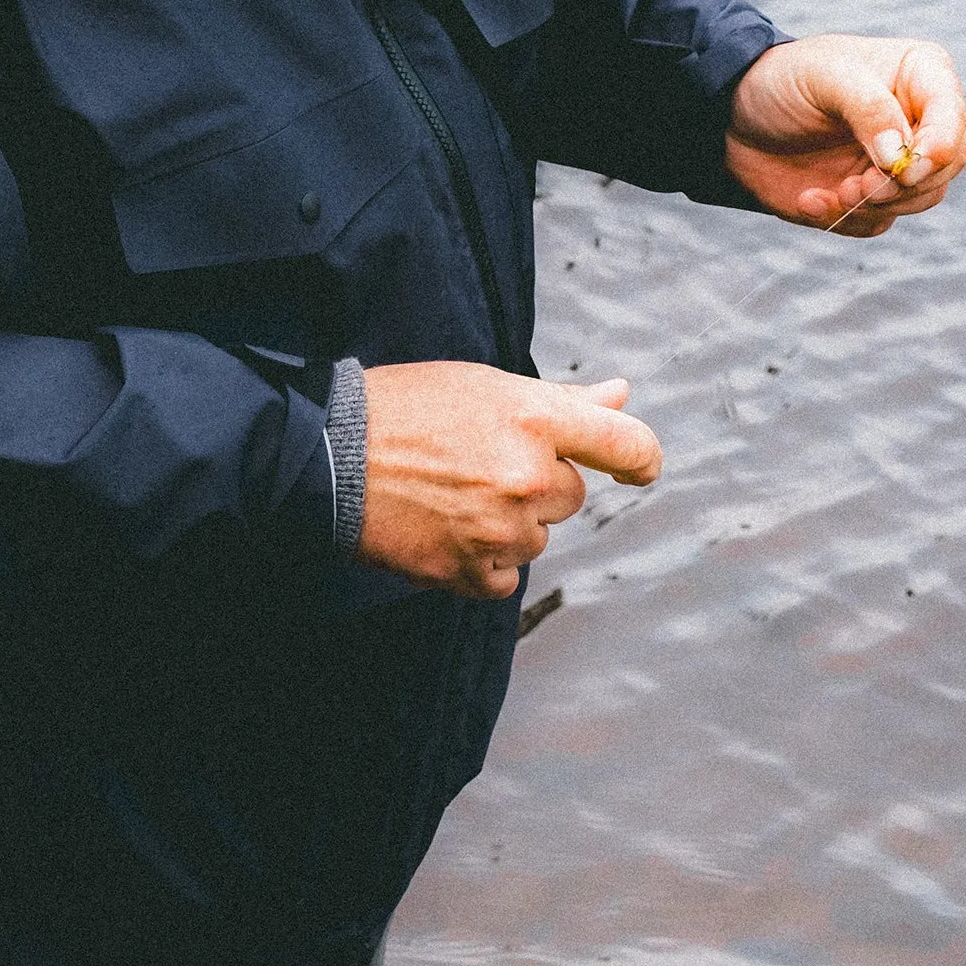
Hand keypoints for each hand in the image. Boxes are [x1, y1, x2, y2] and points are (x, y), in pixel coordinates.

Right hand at [357, 364, 660, 599]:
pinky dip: (483, 561)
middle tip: (477, 464)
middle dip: (536, 483)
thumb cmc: (406, 409)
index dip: (640, 459)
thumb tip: (621, 395)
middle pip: (570, 495)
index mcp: (534, 418)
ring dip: (507, 523)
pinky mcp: (469, 572)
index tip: (636, 470)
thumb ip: (561, 400)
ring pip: (537, 537)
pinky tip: (445, 531)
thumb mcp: (484, 386)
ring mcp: (500, 529)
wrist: (326, 456)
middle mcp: (527, 476)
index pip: (627, 444)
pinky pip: (507, 578)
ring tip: (449, 495)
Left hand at [725, 34, 965, 236]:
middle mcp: (919, 121)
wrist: (732, 116)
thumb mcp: (823, 76)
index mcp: (922, 77)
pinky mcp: (868, 197)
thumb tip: (899, 154)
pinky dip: (843, 220)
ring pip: (919, 200)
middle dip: (903, 186)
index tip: (901, 170)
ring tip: (830, 193)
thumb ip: (868, 108)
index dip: (937, 150)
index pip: (952, 119)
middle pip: (945, 167)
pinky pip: (876, 223)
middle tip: (855, 187)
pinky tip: (808, 200)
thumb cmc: (783, 79)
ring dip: (873, 206)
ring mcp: (895, 162)